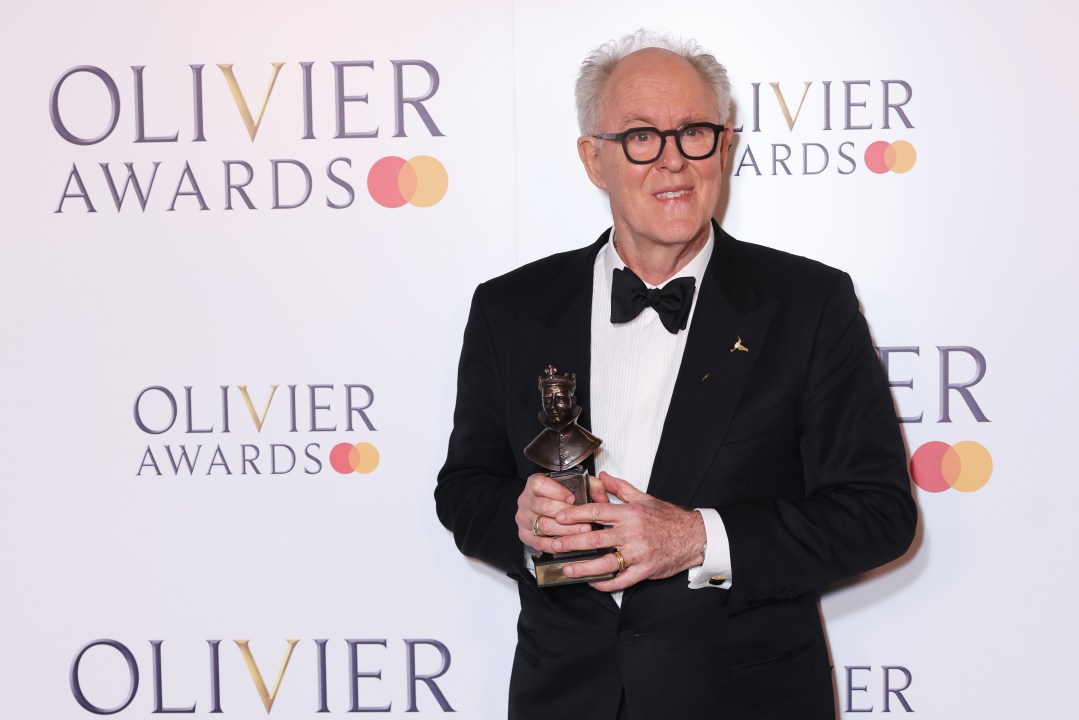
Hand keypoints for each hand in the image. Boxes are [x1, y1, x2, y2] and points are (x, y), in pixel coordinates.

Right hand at [515, 473, 594, 553]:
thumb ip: (593, 486)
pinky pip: (539, 543)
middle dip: (567, 514)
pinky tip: (568, 545)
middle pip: (544, 507)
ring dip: (565, 531)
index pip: (541, 485)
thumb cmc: (562, 496)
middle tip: (584, 519)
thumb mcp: (578, 485)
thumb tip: (602, 498)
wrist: (547, 509)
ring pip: (543, 526)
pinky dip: (554, 545)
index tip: (572, 498)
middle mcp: (526, 500)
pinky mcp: (525, 535)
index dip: (557, 492)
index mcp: (535, 484)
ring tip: (581, 532)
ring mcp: (524, 518)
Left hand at [551, 472, 705, 590]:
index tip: (559, 517)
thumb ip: (621, 488)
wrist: (693, 536)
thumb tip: (602, 476)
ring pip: (605, 561)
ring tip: (567, 569)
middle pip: (595, 537)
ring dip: (583, 567)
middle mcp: (632, 533)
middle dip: (571, 542)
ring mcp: (638, 553)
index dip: (576, 514)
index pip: (597, 511)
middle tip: (553, 545)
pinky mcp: (645, 570)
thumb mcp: (644, 498)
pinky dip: (606, 583)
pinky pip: (622, 579)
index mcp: (630, 513)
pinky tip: (593, 582)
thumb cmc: (668, 518)